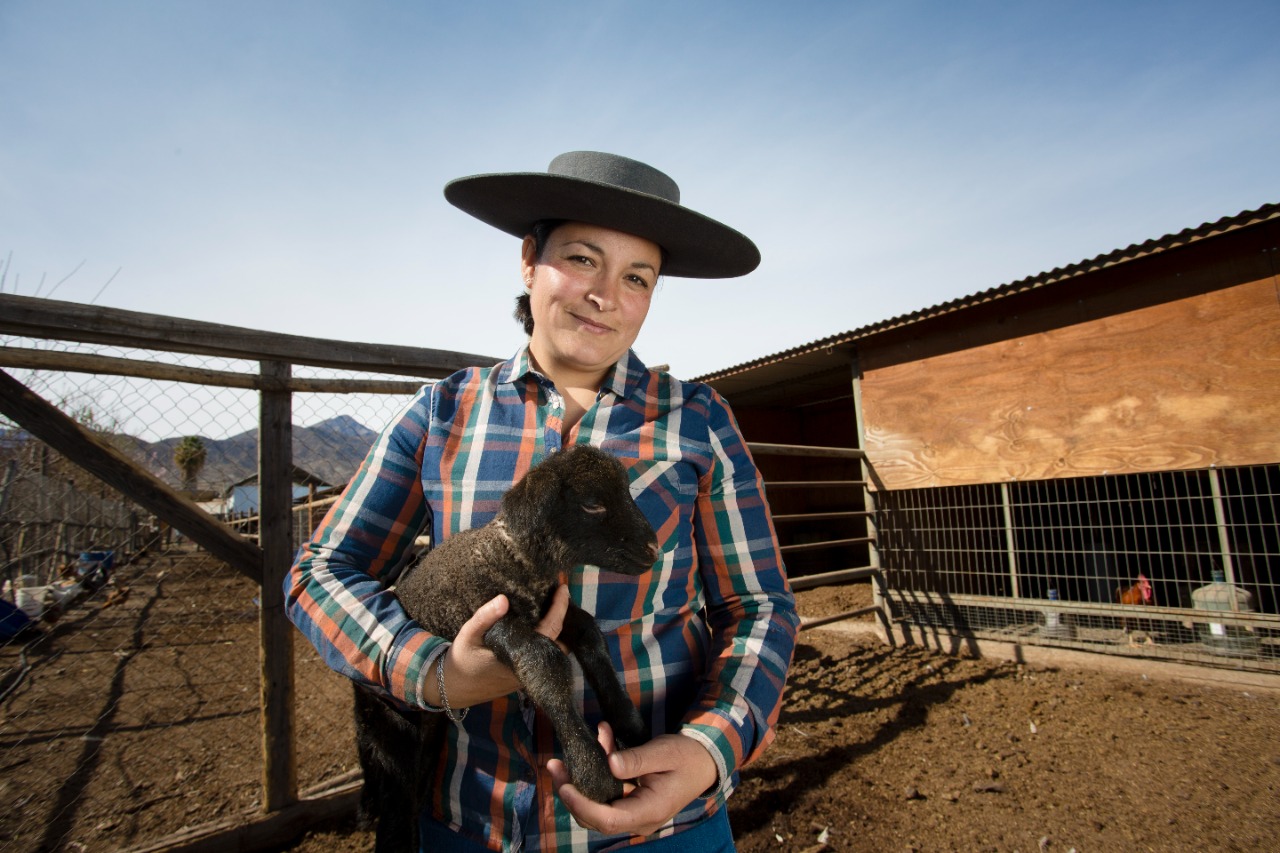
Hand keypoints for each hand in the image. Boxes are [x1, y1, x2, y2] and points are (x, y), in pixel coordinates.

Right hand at [427, 585, 570, 708]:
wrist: (454, 688)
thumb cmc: (461, 660)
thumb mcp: (468, 635)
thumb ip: (484, 617)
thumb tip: (504, 599)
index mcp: (519, 656)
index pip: (550, 630)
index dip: (560, 608)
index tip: (563, 588)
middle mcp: (529, 668)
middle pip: (560, 642)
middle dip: (564, 618)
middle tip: (561, 594)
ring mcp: (529, 675)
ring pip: (553, 650)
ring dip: (556, 629)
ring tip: (554, 605)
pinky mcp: (524, 677)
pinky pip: (544, 656)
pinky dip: (547, 638)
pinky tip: (541, 623)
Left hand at [547, 723, 718, 836]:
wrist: (704, 762)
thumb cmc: (687, 756)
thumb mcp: (664, 751)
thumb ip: (637, 759)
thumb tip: (610, 763)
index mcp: (650, 810)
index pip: (608, 819)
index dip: (582, 805)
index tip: (564, 785)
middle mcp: (640, 819)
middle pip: (596, 818)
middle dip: (571, 795)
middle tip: (555, 766)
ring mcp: (635, 814)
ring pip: (597, 809)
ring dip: (579, 786)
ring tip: (563, 761)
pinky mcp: (631, 804)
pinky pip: (606, 796)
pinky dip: (595, 776)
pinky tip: (596, 746)